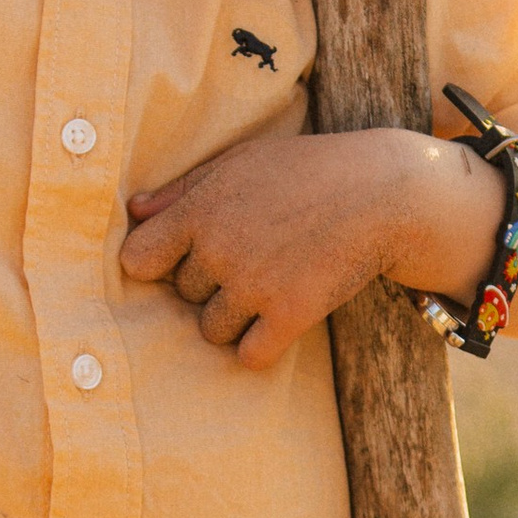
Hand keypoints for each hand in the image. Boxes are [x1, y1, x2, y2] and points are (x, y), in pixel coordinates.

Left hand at [121, 127, 495, 369]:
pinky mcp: (290, 315)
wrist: (384, 193)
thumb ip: (183, 189)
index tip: (179, 258)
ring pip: (212, 330)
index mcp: (200, 210)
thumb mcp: (241, 162)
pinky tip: (279, 322)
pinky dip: (261, 346)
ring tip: (266, 288)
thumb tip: (133, 211)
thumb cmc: (308, 171)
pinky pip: (249, 356)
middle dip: (209, 284)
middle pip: (182, 295)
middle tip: (251, 259)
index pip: (138, 260)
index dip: (156, 263)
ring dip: (233, 319)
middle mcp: (219, 249)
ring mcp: (254, 285)